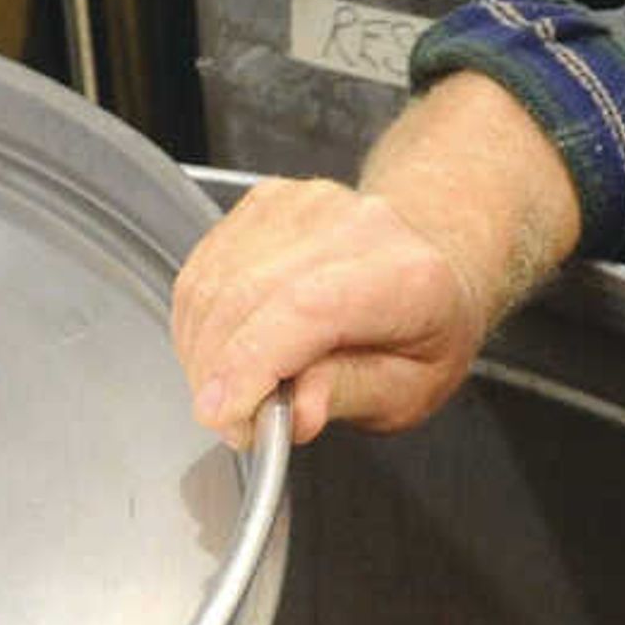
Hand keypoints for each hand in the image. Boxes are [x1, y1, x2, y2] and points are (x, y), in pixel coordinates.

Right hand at [167, 174, 496, 446]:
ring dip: (202, 351)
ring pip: (213, 283)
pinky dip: (198, 323)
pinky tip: (222, 353)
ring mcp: (305, 205)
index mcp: (406, 277)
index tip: (223, 414)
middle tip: (233, 423)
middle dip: (220, 372)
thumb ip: (349, 395)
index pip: (306, 308)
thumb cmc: (421, 332)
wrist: (426, 266)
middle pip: (248, 295)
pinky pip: (203, 269)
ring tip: (232, 393)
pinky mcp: (266, 202)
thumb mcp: (406, 390)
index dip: (250, 363)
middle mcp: (355, 226)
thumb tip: (297, 412)